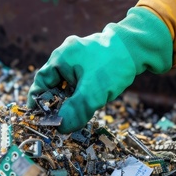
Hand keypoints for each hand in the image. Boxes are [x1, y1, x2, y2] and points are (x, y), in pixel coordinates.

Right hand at [27, 7, 172, 132]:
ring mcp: (79, 57)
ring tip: (75, 114)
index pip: (41, 82)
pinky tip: (88, 102)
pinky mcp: (91, 62)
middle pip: (53, 84)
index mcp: (61, 58)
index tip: (37, 116)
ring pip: (68, 84)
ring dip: (70, 99)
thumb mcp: (93, 91)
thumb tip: (61, 128)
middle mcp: (67, 55)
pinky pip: (80, 80)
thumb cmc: (113, 64)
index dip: (37, 101)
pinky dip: (81, 93)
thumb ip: (75, 110)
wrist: (139, 47)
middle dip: (56, 103)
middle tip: (59, 120)